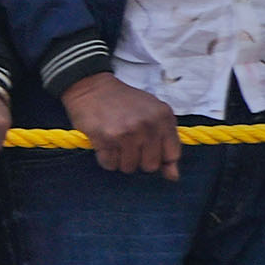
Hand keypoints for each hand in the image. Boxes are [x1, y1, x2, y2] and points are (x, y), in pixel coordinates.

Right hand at [63, 67, 181, 178]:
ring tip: (115, 143)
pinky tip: (104, 144)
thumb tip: (173, 177)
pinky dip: (106, 159)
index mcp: (164, 118)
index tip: (149, 150)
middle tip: (129, 145)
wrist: (91, 86)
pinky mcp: (105, 138)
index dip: (160, 157)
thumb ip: (166, 144)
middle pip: (150, 166)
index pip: (171, 155)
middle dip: (139, 160)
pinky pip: (109, 164)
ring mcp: (127, 132)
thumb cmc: (124, 102)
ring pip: (129, 167)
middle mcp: (148, 126)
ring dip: (121, 160)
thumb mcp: (152, 116)